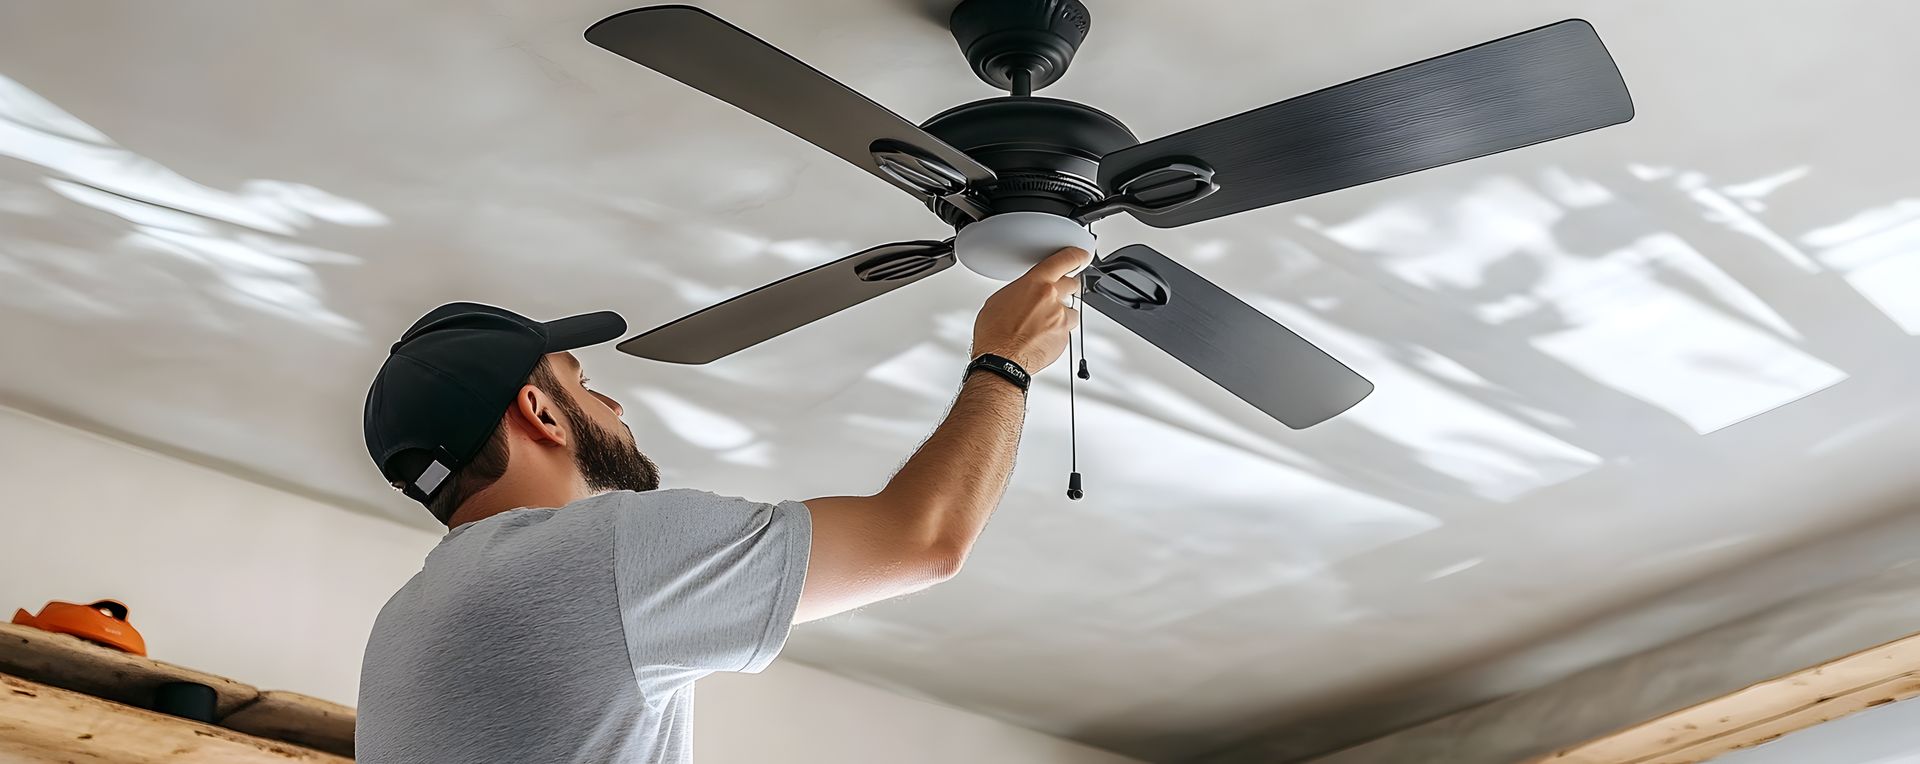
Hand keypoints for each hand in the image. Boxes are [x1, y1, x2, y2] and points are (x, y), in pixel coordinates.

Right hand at [971, 247, 1090, 372]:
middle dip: (1064, 288)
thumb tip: (1027, 290)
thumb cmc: (995, 332)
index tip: (1081, 255)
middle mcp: (1052, 298)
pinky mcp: (1064, 337)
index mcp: (1036, 283)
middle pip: (1072, 284)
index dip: (1077, 255)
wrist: (1001, 360)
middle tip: (1052, 297)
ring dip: (1061, 314)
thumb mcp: (1000, 299)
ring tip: (1040, 324)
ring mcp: (1061, 318)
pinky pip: (1066, 330)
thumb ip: (1022, 289)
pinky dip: (1056, 332)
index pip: (1065, 260)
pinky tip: (1040, 337)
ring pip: (1071, 310)